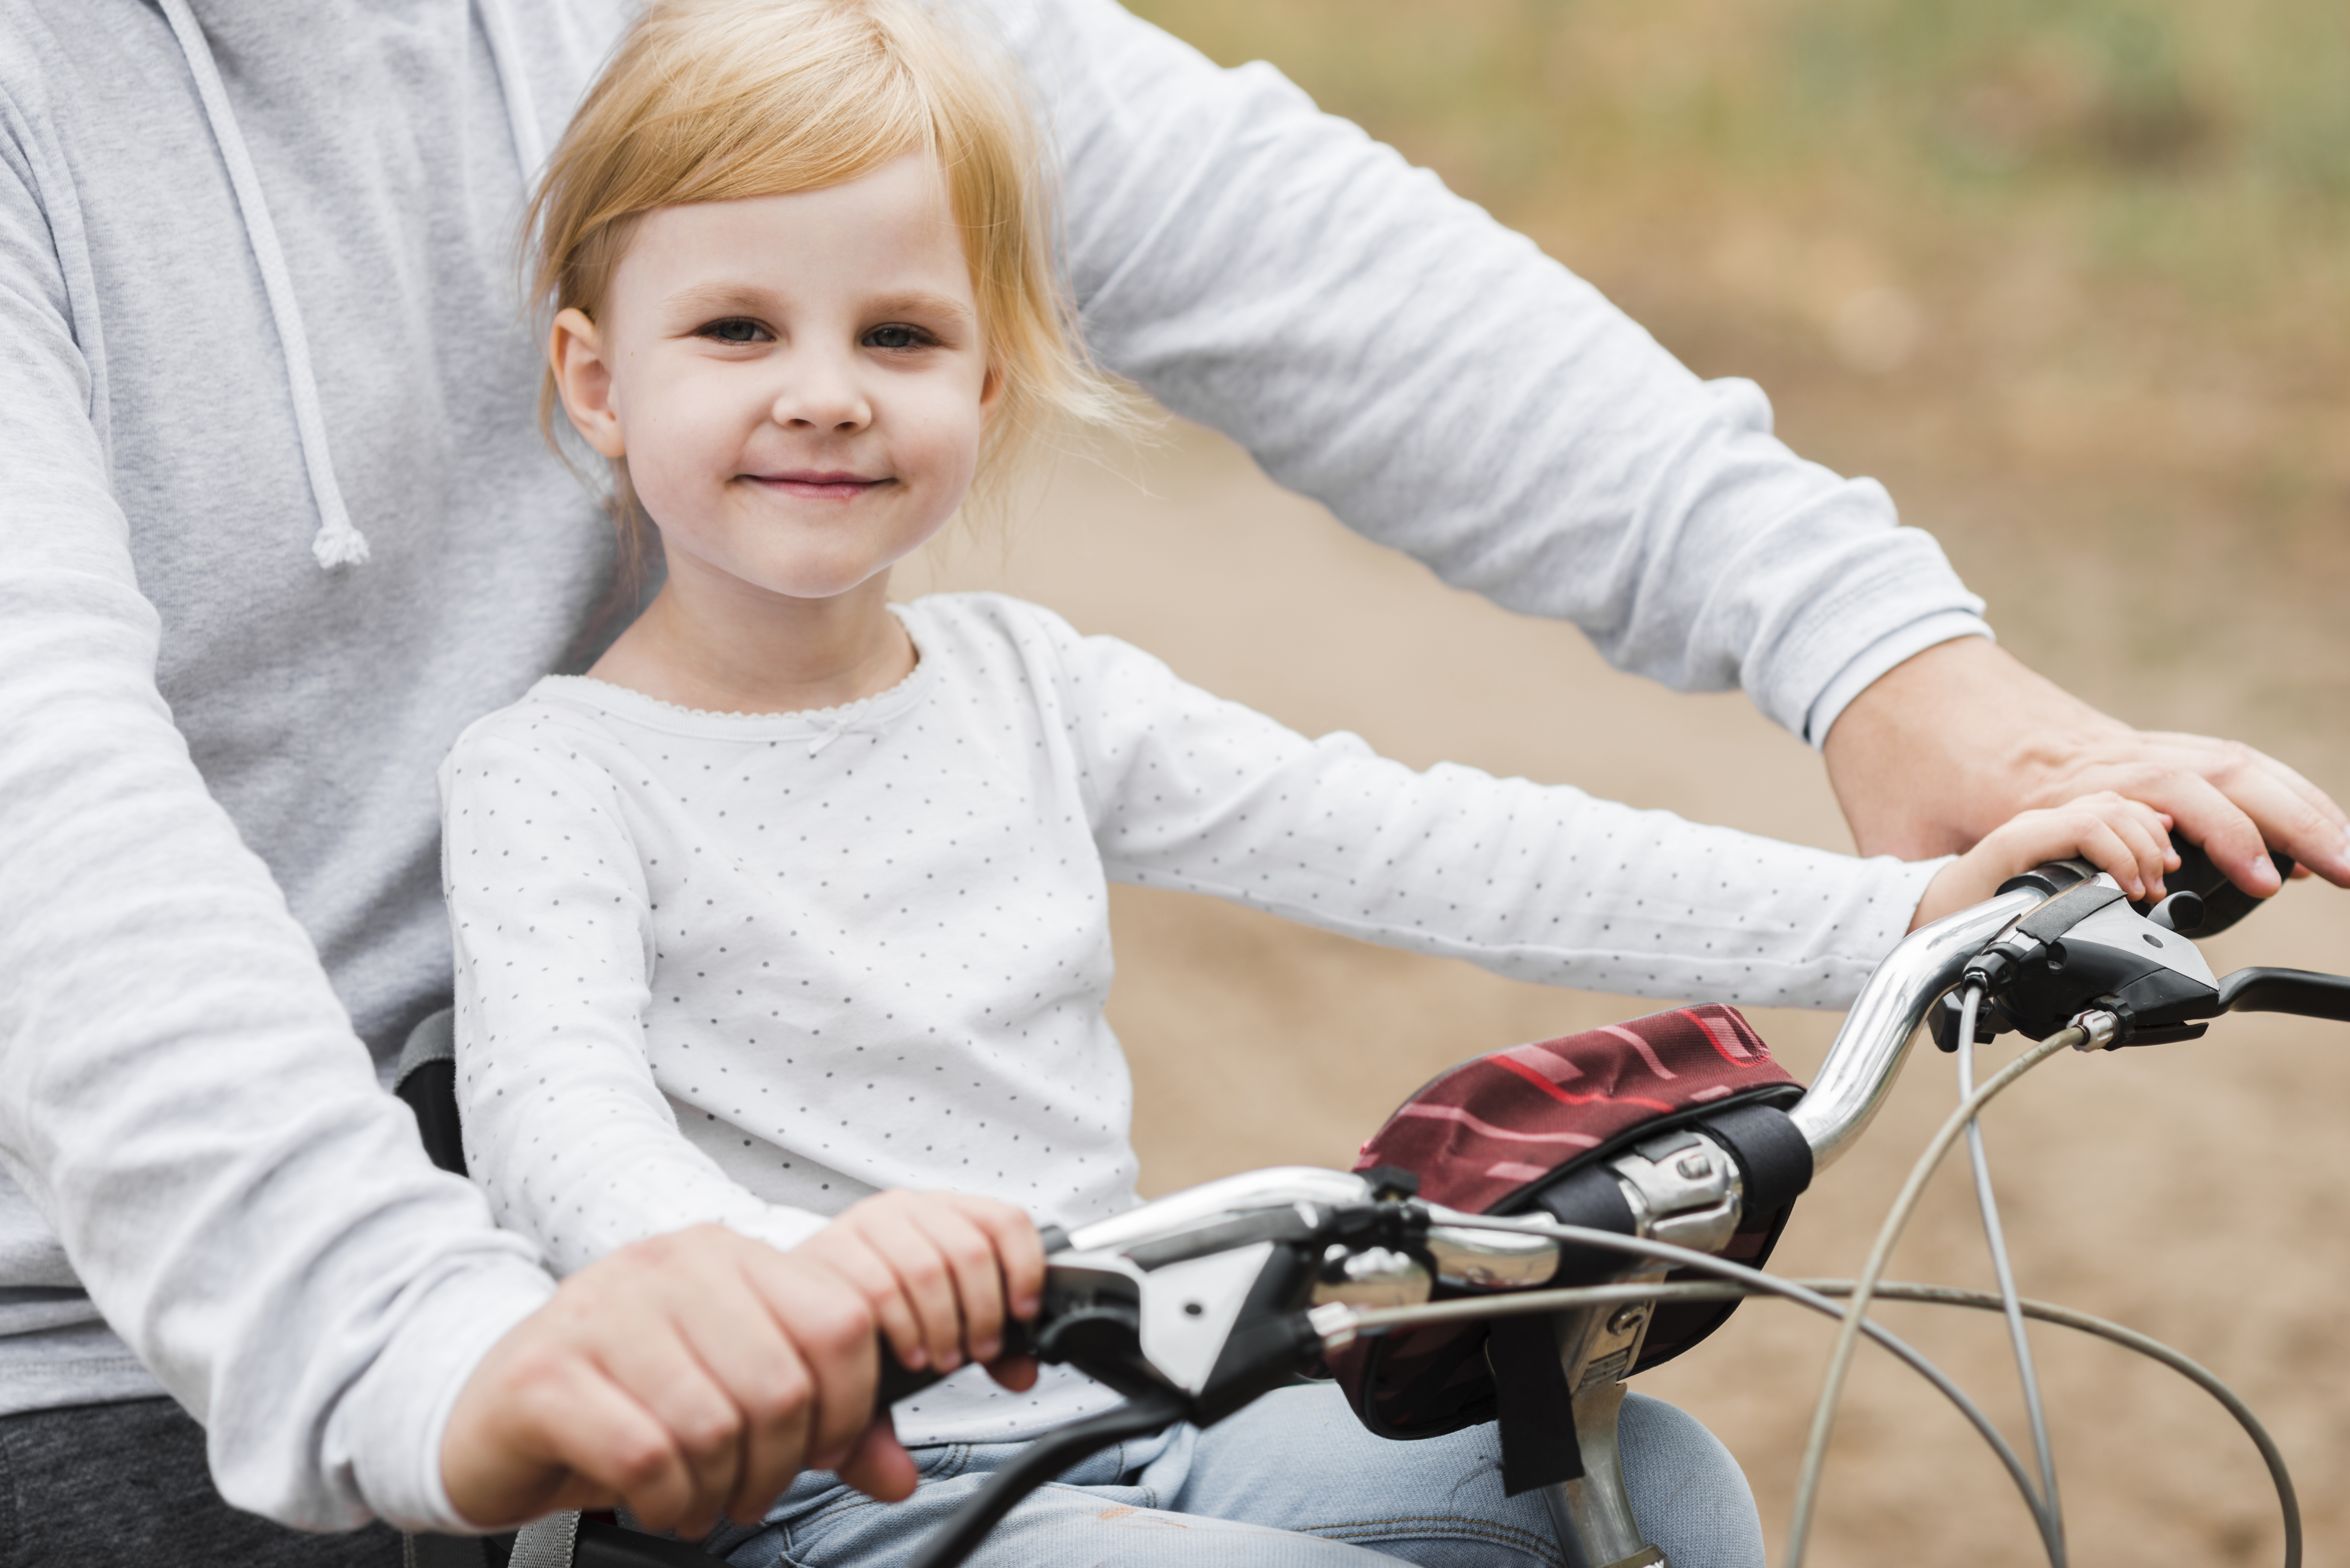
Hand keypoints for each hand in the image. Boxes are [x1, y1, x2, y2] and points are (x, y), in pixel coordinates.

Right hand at [440, 1225, 916, 1539]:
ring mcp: (602, 1314)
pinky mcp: (546, 1376)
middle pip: (783, 1383)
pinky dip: (667, 1500)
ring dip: (719, 1489)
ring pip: (715, 1425)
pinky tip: (658, 1500)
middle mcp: (668, 1266)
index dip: (849, 1404)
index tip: (819, 1448)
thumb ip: (824, 1426)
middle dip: (780, 1463)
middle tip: (751, 1491)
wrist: (488, 1408)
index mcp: (725, 1255)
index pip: (841, 1320)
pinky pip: (647, 1457)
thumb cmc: (622, 1399)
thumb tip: (902, 1476)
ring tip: (699, 1496)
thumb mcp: (733, 1394)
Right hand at [790, 1191, 1043, 1388]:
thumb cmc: (874, 1310)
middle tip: (978, 1351)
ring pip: (928, 1269)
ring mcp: (867, 1223)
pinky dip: (905, 1329)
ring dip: (944, 1325)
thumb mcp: (940, 1319)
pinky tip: (909, 1352)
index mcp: (945, 1212)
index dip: (1025, 1267)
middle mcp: (907, 1208)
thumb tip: (1023, 1372)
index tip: (1024, 1313)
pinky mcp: (833, 1249)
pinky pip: (882, 1289)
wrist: (798, 1306)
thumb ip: (985, 1345)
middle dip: (983, 1313)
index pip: (1005, 1221)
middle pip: (971, 1251)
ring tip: (942, 1358)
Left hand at [1826, 638, 2348, 897]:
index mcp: (2051, 785)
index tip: (2262, 882)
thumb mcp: (1895, 834)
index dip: (2218, 837)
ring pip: (2229, 765)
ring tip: (2348, 858)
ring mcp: (2117, 744)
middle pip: (2220, 776)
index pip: (2161, 800)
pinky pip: (2211, 760)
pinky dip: (2265, 791)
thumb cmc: (1895, 758)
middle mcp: (2099, 758)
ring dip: (2296, 808)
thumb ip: (1921, 887)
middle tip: (2346, 873)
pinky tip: (2299, 827)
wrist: (1891, 676)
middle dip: (2293, 823)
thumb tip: (1926, 944)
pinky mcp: (2123, 744)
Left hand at [1912, 791, 2176, 929]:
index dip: (2123, 856)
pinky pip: (2107, 812)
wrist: (1942, 903)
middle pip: (2109, 811)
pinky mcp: (2060, 828)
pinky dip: (2138, 826)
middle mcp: (2036, 823)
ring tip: (2161, 873)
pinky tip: (2158, 841)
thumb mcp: (1998, 915)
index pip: (2088, 826)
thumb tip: (2094, 917)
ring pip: (2113, 806)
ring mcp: (2049, 822)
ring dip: (2146, 837)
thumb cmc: (1964, 912)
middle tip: (2155, 889)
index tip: (2136, 892)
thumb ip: (2041, 914)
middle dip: (2143, 849)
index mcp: (2020, 839)